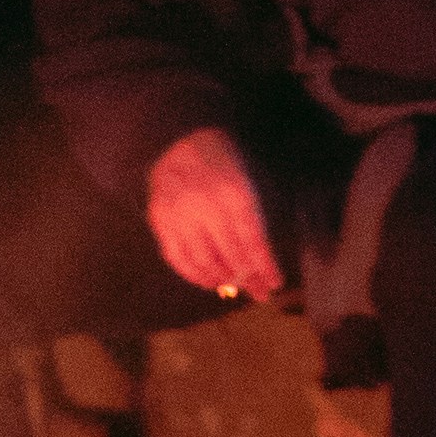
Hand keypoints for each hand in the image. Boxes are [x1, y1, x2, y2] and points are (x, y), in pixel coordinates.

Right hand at [143, 124, 279, 303]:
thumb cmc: (223, 165)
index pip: (252, 242)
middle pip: (229, 255)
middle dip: (247, 278)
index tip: (273, 284)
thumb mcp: (248, 183)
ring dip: (220, 279)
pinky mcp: (161, 221)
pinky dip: (193, 274)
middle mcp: (205, 207)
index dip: (264, 267)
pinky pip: (177, 258)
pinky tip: (207, 280)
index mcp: (234, 194)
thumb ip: (252, 221)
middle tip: (258, 293)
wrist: (180, 143)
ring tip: (233, 285)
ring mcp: (180, 215)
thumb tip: (257, 265)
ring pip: (202, 261)